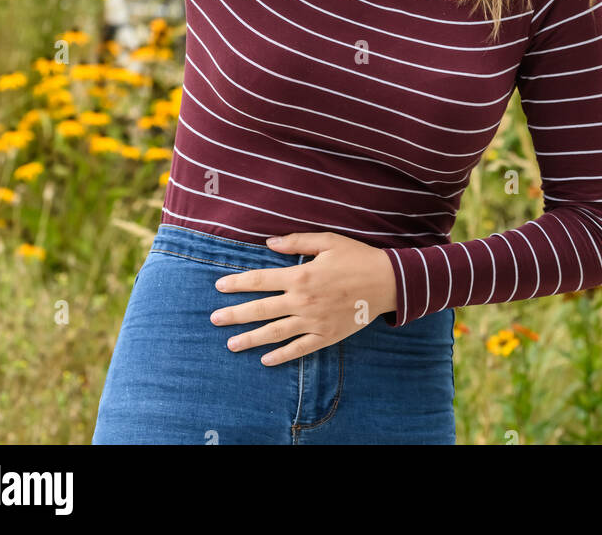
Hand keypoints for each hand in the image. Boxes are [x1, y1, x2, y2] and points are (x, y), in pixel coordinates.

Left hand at [209, 231, 397, 365]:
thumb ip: (296, 242)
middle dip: (235, 314)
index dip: (238, 283)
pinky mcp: (326, 336)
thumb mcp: (327, 241)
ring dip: (251, 339)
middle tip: (214, 319)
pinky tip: (266, 360)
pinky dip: (281, 356)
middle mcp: (303, 301)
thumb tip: (268, 242)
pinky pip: (299, 349)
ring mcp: (314, 321)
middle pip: (261, 310)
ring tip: (231, 344)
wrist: (387, 282)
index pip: (261, 280)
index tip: (219, 287)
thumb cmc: (356, 257)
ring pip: (275, 333)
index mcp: (301, 275)